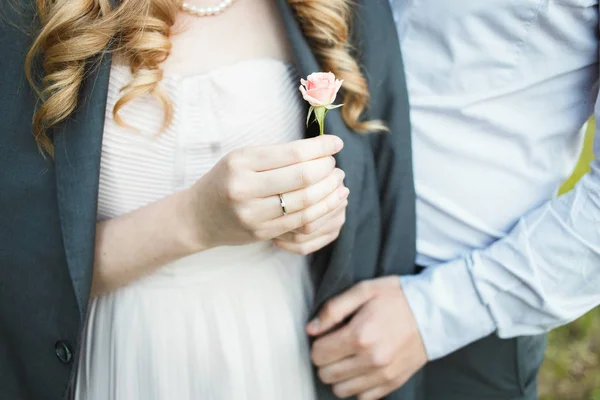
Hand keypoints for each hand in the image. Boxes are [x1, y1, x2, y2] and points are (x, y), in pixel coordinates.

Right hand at [184, 135, 348, 249]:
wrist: (199, 217)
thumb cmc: (226, 179)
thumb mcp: (243, 157)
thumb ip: (278, 154)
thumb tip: (321, 148)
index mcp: (241, 162)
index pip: (293, 153)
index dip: (321, 148)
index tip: (336, 143)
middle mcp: (244, 188)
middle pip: (302, 178)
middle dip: (327, 169)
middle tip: (336, 165)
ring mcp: (253, 214)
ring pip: (306, 203)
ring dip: (330, 191)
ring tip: (339, 182)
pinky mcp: (262, 233)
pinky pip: (300, 222)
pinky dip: (322, 210)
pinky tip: (331, 200)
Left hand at [307, 277, 426, 399]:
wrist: (436, 311)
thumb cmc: (398, 297)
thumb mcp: (363, 290)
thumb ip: (333, 309)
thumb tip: (311, 329)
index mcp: (359, 335)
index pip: (318, 354)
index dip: (318, 343)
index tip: (328, 335)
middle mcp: (370, 359)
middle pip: (326, 374)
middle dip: (325, 360)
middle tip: (336, 346)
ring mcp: (383, 374)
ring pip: (341, 390)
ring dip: (339, 375)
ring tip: (348, 358)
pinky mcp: (393, 383)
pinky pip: (362, 398)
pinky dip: (357, 386)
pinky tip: (361, 369)